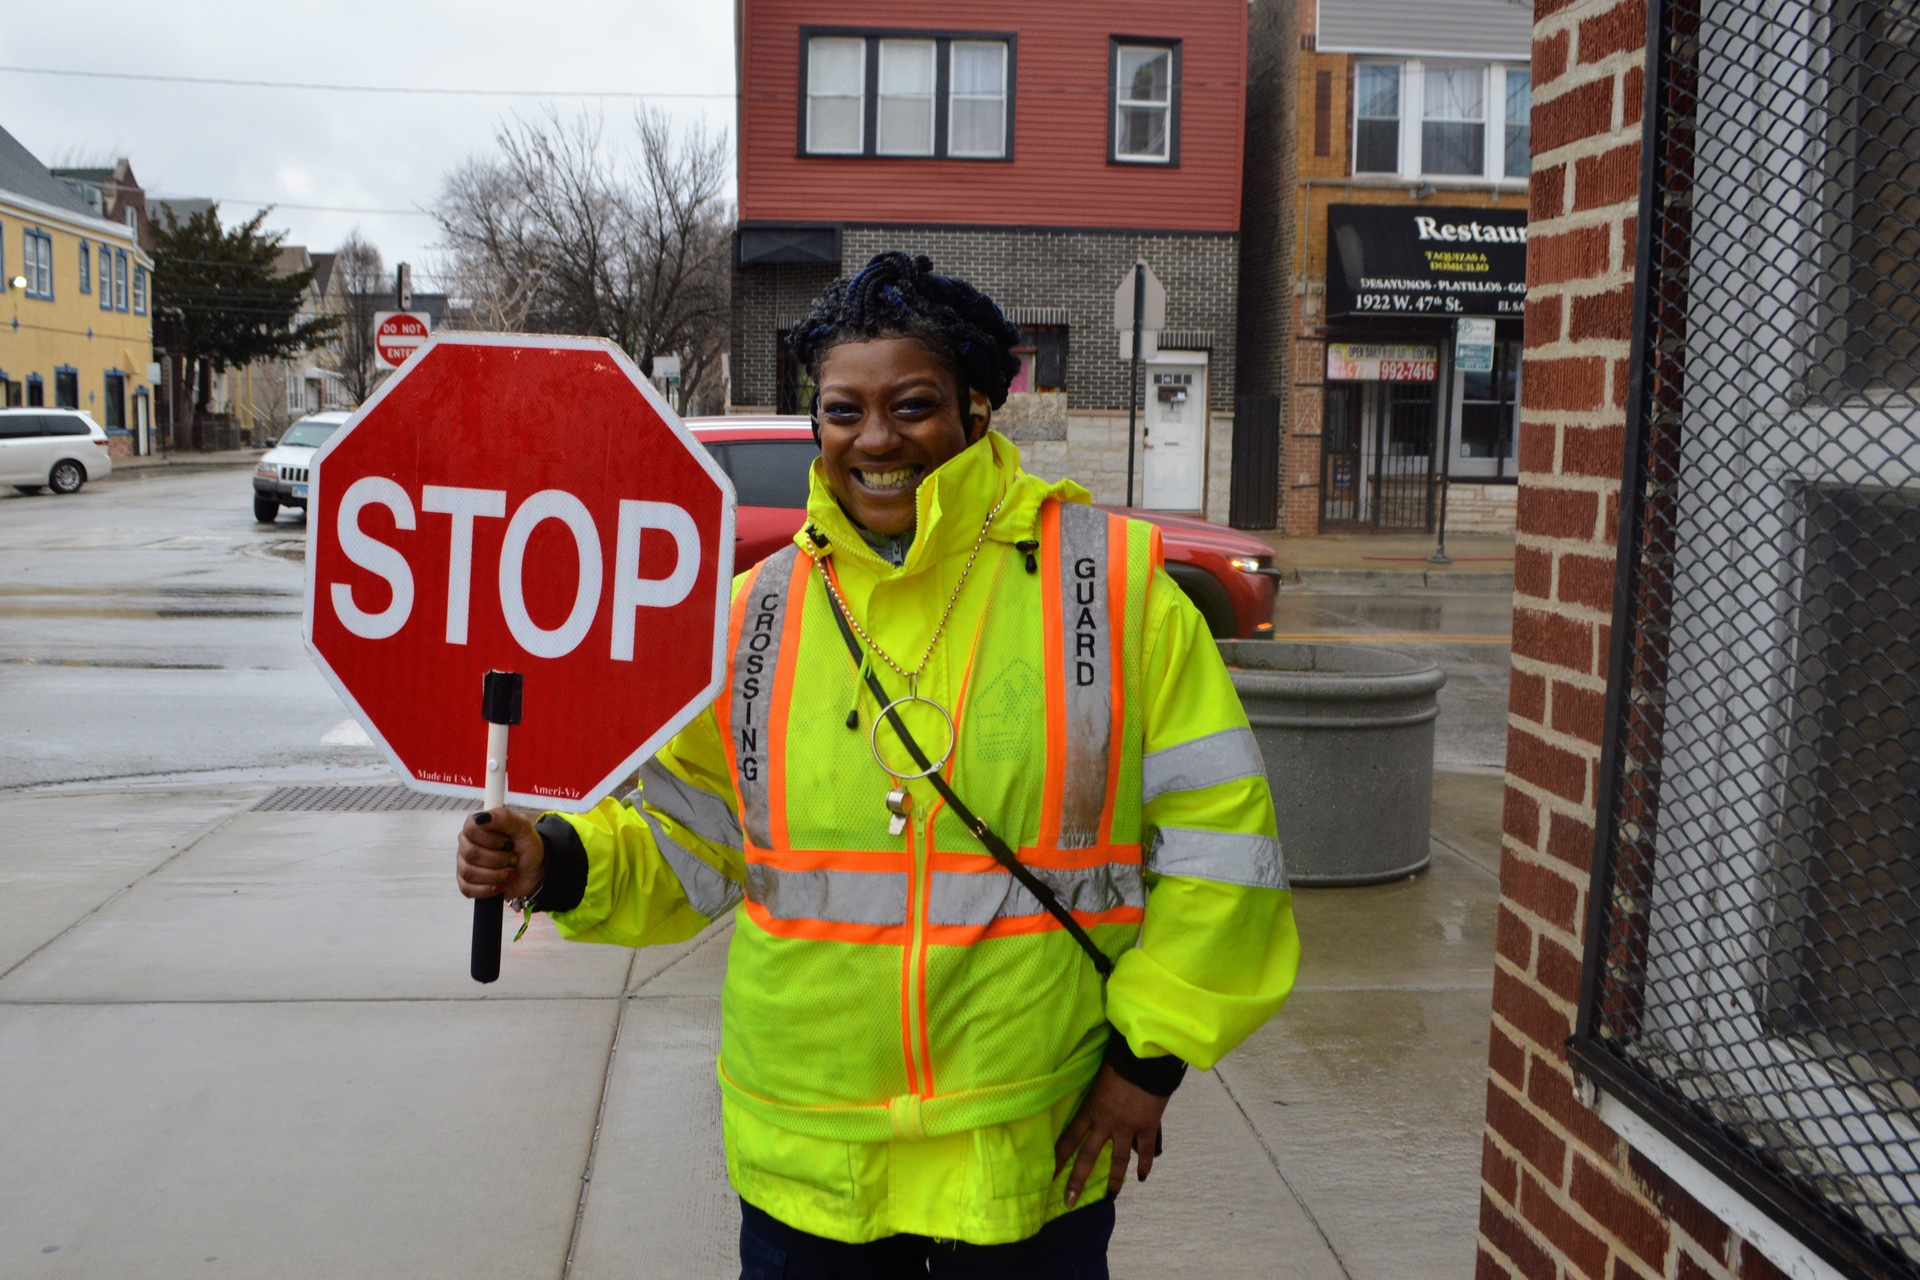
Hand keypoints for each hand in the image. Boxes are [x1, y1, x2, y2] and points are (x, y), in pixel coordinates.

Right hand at [456, 807, 545, 900]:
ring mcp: (464, 863)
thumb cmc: (527, 846)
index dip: (491, 839)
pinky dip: (488, 890)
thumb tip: (482, 817)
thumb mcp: (523, 828)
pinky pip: (467, 889)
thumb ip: (505, 817)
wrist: (533, 871)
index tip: (508, 842)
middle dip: (498, 860)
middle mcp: (467, 843)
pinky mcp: (467, 883)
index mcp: (478, 825)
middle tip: (513, 859)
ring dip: (496, 875)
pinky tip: (501, 885)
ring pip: (469, 873)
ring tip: (510, 873)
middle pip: (471, 853)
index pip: (471, 828)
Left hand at [1054, 1065, 1170, 1207]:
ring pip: (1118, 1161)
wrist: (1144, 1061)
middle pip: (1087, 1157)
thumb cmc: (1117, 1064)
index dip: (1059, 1158)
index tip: (1049, 1175)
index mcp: (1090, 1111)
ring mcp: (1127, 1128)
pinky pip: (1144, 1151)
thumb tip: (1090, 1107)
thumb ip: (1093, 1098)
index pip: (1069, 1139)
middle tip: (1069, 1201)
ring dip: (1115, 1180)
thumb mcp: (1096, 1081)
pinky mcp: (1146, 1127)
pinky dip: (1144, 1164)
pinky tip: (1142, 1176)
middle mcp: (1105, 1124)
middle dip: (1077, 1180)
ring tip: (1111, 1195)